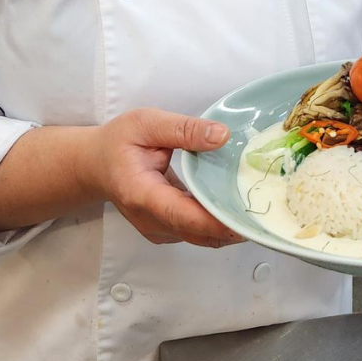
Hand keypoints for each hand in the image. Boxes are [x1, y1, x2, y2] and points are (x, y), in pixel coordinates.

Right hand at [82, 108, 242, 247]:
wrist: (94, 165)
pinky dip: (218, 224)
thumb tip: (222, 136)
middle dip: (233, 225)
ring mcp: (158, 230)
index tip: (247, 219)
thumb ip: (184, 129)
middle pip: (198, 232)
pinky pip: (197, 232)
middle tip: (267, 209)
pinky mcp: (166, 230)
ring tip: (258, 206)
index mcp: (143, 194)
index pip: (183, 216)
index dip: (216, 221)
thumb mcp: (146, 123)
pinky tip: (237, 206)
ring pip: (201, 237)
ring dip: (228, 226)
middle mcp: (150, 220)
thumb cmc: (117, 143)